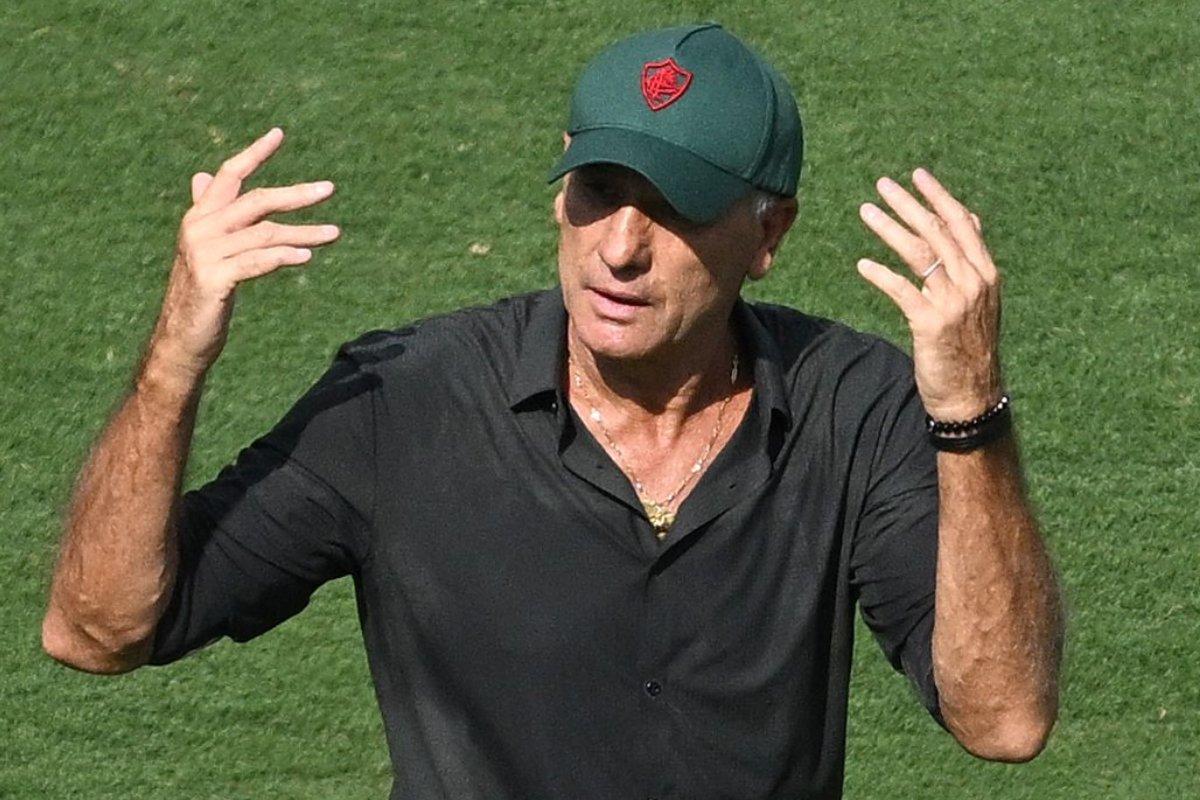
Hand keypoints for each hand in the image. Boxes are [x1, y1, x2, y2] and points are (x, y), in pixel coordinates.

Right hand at [149, 128, 340, 380]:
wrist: (180, 339)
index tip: (279, 134)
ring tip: (335, 233)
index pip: (228, 176)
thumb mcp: (206, 249)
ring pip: (265, 234)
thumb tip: (204, 176)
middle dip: (295, 194)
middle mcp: (200, 228)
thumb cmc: (200, 293)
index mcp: (199, 217)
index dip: (254, 153)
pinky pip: (257, 262)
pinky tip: (306, 256)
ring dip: (304, 232)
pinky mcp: (213, 279)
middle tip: (330, 189)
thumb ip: (209, 213)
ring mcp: (205, 253)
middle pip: (255, 201)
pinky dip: (283, 256)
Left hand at [856, 168, 1001, 421]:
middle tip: (882, 185)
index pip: (961, 223)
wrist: (971, 393)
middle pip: (937, 232)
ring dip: (889, 229)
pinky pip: (903, 291)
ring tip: (866, 211)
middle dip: (908, 205)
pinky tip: (863, 264)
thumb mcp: (980, 297)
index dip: (938, 197)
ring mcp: (953, 303)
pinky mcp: (931, 324)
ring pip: (918, 255)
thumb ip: (971, 259)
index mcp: (985, 272)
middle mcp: (973, 282)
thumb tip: (969, 219)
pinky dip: (881, 275)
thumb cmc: (969, 344)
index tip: (917, 175)